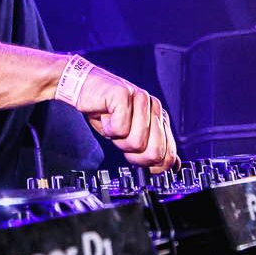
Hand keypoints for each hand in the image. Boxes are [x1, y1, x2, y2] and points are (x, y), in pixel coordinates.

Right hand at [64, 63, 179, 172]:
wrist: (82, 88)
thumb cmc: (106, 111)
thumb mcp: (130, 135)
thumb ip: (152, 148)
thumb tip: (173, 166)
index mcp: (159, 118)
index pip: (168, 155)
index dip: (151, 165)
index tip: (136, 158)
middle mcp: (154, 107)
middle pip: (155, 152)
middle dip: (134, 154)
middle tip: (121, 139)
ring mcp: (141, 98)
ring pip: (136, 142)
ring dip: (118, 139)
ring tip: (112, 124)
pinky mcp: (124, 94)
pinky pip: (120, 128)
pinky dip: (107, 127)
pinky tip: (105, 115)